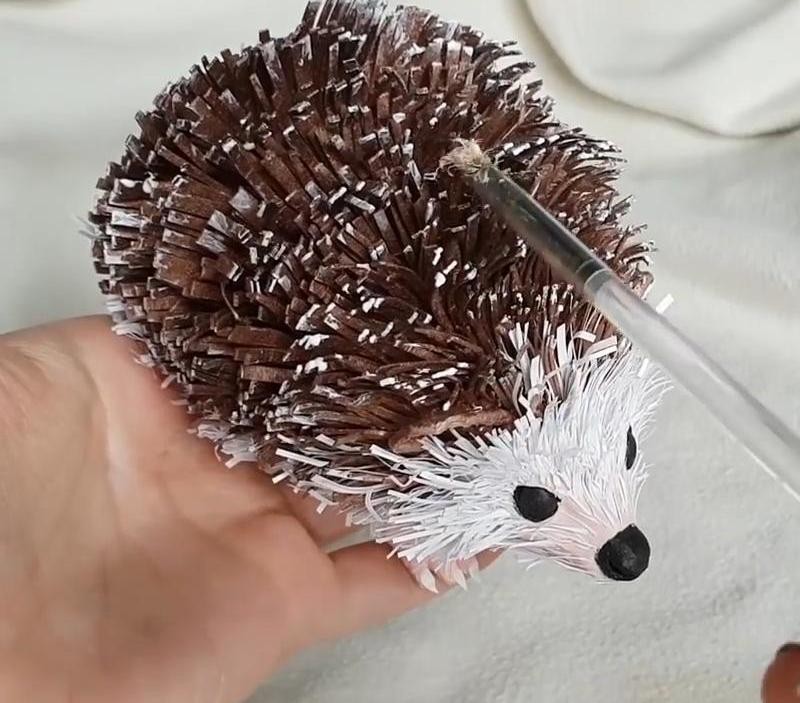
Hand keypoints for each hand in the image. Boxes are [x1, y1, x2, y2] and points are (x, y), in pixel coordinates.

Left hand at [0, 316, 493, 702]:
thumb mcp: (19, 385)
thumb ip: (116, 330)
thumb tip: (201, 276)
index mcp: (158, 402)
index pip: (268, 345)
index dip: (331, 311)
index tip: (394, 271)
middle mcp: (219, 464)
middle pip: (332, 412)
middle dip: (399, 379)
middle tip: (470, 337)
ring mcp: (256, 536)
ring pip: (375, 488)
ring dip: (436, 458)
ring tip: (504, 410)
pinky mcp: (283, 607)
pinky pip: (384, 582)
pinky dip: (444, 559)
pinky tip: (491, 522)